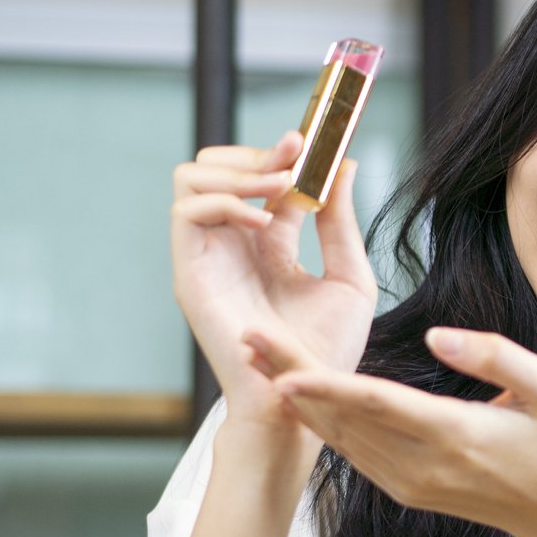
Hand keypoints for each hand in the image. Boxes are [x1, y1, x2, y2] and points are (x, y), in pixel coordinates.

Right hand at [171, 132, 377, 434]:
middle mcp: (233, 243)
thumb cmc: (328, 350)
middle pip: (216, 164)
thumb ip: (341, 222)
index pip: (265, 176)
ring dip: (238, 170)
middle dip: (254, 152)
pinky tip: (264, 227)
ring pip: (191, 177)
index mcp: (270, 243)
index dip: (286, 152)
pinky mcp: (190, 273)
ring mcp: (209, 255)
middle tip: (294, 157)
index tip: (315, 139)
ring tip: (280, 187)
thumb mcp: (349, 276)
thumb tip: (345, 165)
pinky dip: (225, 204)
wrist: (306, 397)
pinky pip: (186, 213)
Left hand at [241, 323, 536, 536]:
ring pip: (339, 435)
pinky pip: (351, 450)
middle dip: (291, 376)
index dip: (328, 387)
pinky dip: (320, 420)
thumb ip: (496, 356)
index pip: (380, 406)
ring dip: (297, 397)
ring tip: (258, 358)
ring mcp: (408, 482)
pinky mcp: (402, 489)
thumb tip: (434, 335)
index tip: (284, 370)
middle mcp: (422, 465)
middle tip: (247, 338)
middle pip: (344, 416)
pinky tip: (295, 394)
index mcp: (456, 436)